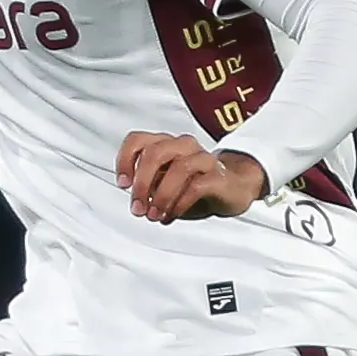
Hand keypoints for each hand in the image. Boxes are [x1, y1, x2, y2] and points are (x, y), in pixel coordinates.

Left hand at [117, 133, 268, 221]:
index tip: (123, 184)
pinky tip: (172, 215)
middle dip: (142, 183)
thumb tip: (136, 200)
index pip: (137, 140)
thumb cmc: (194, 186)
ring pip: (178, 168)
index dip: (125, 160)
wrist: (234, 188)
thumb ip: (149, 186)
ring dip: (161, 196)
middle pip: (155, 153)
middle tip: (137, 208)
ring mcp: (202, 158)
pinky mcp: (218, 175)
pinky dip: (179, 203)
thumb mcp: (165, 185)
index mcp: (165, 144)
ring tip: (154, 215)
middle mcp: (183, 145)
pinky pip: (196, 186)